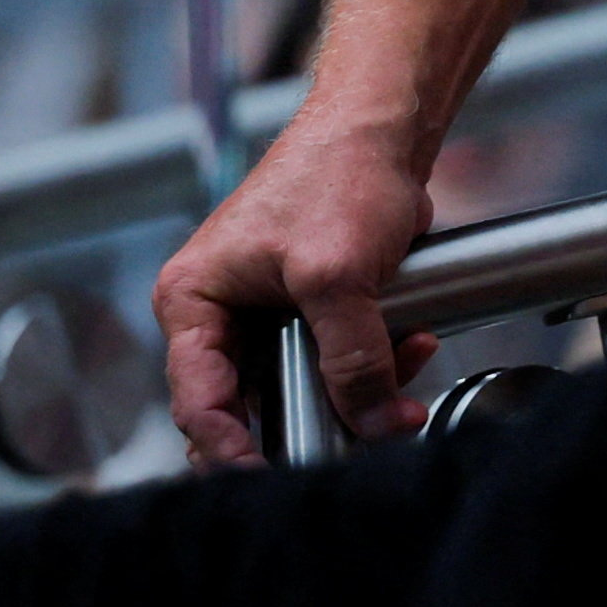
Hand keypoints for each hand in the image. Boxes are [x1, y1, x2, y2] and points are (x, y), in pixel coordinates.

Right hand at [154, 118, 440, 467]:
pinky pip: (339, 362)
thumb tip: (377, 423)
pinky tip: (412, 346)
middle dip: (311, 421)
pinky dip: (376, 364)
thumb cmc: (338, 172)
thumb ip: (352, 358)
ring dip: (357, 391)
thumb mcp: (338, 275)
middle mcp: (221, 313)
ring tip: (401, 380)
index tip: (269, 478)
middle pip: (250, 405)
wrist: (387, 129)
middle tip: (353, 443)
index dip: (231, 449)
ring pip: (304, 388)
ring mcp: (267, 314)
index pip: (199, 402)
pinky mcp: (314, 310)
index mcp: (194, 301)